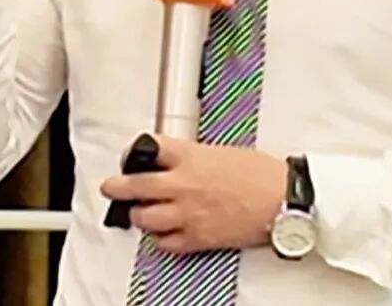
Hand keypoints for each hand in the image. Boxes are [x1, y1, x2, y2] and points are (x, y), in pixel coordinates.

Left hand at [100, 136, 285, 253]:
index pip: (150, 148)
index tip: (131, 156)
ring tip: (137, 212)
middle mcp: (184, 185)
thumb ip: (195, 157)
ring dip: (139, 215)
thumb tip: (180, 162)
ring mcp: (188, 214)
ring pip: (145, 218)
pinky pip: (166, 243)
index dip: (135, 152)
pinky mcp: (198, 238)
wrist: (281, 199)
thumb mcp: (223, 151)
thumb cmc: (260, 173)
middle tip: (110, 186)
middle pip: (136, 186)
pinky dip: (160, 238)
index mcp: (191, 157)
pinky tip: (161, 233)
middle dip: (117, 186)